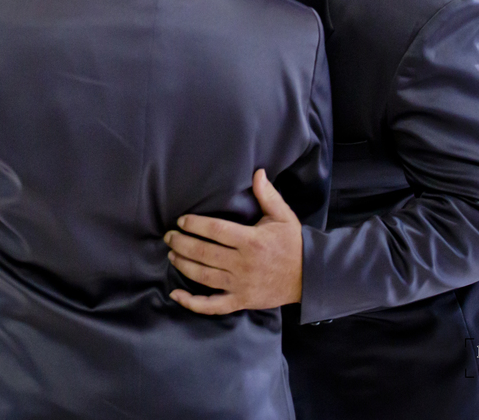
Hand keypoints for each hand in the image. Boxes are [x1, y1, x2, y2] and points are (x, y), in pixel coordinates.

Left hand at [164, 170, 303, 314]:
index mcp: (251, 241)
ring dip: (183, 265)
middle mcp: (243, 264)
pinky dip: (192, 303)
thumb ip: (267, 195)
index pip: (215, 230)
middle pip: (204, 253)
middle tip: (169, 237)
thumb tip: (257, 172)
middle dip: (182, 243)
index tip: (182, 221)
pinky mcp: (241, 301)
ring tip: (172, 254)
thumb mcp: (283, 216)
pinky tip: (176, 295)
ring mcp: (241, 285)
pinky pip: (213, 306)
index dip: (195, 225)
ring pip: (204, 277)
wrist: (309, 276)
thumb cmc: (293, 243)